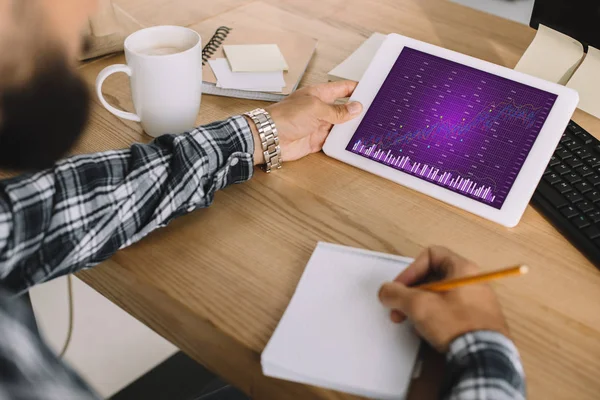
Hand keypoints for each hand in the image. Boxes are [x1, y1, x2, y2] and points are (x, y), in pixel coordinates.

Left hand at [246, 81, 362, 164]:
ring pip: (340, 126)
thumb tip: (356, 108)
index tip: (372, 89)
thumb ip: (337, 110)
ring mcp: (318, 125)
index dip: (356, 88)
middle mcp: (320, 109)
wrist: (269, 138)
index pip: (342, 88)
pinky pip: (333, 141)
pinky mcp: (316, 141)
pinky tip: (354, 142)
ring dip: (351, 128)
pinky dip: (342, 142)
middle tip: (376, 112)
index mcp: (319, 94)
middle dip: (357, 110)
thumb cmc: (286, 117)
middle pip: (343, 109)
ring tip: (371, 128)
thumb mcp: (316, 108)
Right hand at [378, 246, 508, 352]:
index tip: (401, 288)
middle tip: (400, 308)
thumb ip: (396, 294)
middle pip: (433, 277)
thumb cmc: (457, 325)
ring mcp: (478, 301)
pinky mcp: (478, 320)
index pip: (431, 255)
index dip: (411, 270)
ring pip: (440, 295)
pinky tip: (428, 331)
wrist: (484, 357)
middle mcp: (473, 281)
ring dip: (421, 307)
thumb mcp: (418, 305)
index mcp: (463, 269)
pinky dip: (435, 317)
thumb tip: (386, 292)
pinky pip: (450, 311)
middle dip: (411, 293)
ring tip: (413, 322)